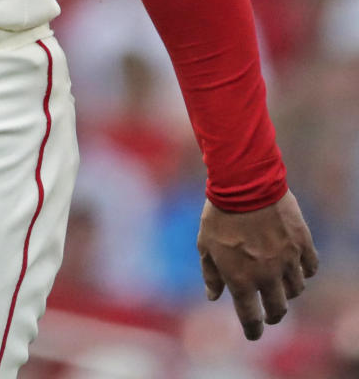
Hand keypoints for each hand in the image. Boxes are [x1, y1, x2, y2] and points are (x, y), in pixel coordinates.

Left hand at [197, 190, 317, 340]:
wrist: (243, 182)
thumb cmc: (219, 213)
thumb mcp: (205, 244)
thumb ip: (211, 274)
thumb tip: (213, 296)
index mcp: (241, 279)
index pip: (251, 318)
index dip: (253, 330)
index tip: (254, 334)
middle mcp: (266, 275)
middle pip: (278, 309)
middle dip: (273, 315)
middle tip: (270, 314)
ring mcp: (287, 260)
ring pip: (296, 290)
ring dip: (288, 291)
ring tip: (280, 284)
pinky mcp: (301, 243)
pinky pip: (310, 268)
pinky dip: (304, 271)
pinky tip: (296, 267)